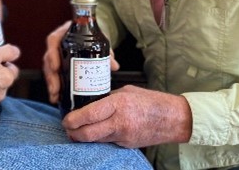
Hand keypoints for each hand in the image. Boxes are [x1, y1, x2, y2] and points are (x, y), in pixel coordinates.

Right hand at [43, 21, 119, 104]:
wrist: (89, 33)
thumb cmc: (91, 34)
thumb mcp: (99, 40)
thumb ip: (106, 52)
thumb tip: (114, 66)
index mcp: (64, 33)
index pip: (53, 40)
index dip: (52, 54)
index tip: (56, 67)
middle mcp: (57, 44)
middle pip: (48, 59)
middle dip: (51, 76)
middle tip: (56, 89)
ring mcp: (56, 54)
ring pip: (49, 69)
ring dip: (51, 83)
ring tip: (55, 96)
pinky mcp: (58, 64)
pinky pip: (53, 75)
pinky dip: (54, 86)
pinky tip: (57, 97)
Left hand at [61, 86, 191, 147]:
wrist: (172, 119)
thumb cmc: (151, 102)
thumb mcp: (126, 92)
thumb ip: (108, 97)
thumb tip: (91, 101)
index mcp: (118, 104)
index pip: (89, 115)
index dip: (73, 120)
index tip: (65, 119)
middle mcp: (120, 122)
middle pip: (88, 134)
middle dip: (73, 133)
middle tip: (67, 128)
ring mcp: (123, 136)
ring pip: (95, 140)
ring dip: (83, 137)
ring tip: (77, 130)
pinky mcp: (126, 145)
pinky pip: (107, 142)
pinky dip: (98, 138)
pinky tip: (95, 132)